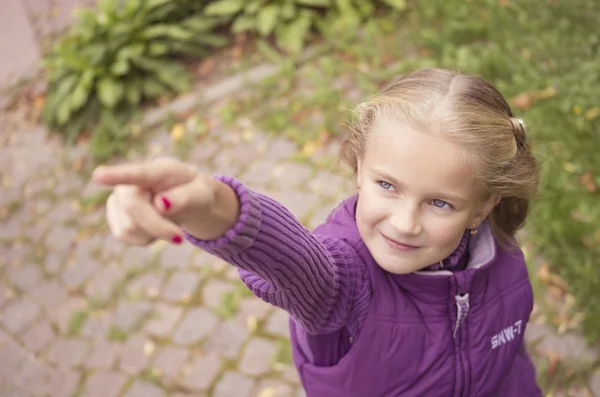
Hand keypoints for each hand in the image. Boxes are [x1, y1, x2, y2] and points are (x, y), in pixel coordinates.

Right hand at [93, 157, 235, 245]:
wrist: (189, 201)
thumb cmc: (196, 193)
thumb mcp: (202, 194)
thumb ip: (185, 197)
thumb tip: (161, 203)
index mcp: (157, 170)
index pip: (136, 173)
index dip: (116, 175)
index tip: (98, 175)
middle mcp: (132, 181)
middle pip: (132, 208)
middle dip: (157, 227)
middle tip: (179, 239)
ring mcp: (119, 198)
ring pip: (128, 227)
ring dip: (153, 232)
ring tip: (166, 219)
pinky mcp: (115, 217)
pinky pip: (125, 236)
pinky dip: (145, 238)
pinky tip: (154, 227)